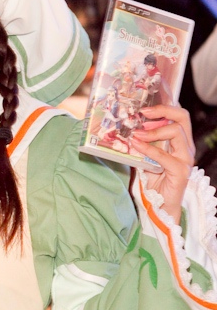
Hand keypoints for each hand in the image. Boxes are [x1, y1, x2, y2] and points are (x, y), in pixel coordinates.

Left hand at [131, 105, 194, 223]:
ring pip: (176, 131)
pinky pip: (164, 155)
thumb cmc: (154, 180)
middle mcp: (186, 146)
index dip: (164, 105)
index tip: (145, 106)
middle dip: (162, 110)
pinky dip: (149, 148)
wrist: (160, 205)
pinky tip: (137, 146)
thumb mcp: (145, 155)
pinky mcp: (180, 171)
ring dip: (153, 130)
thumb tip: (124, 129)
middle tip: (143, 113)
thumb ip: (140, 143)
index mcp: (180, 140)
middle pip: (182, 117)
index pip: (178, 115)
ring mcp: (185, 158)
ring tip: (137, 134)